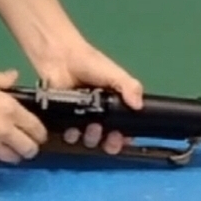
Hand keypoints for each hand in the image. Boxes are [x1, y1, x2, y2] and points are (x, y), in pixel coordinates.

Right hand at [0, 66, 48, 166]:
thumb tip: (14, 76)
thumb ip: (3, 80)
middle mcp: (3, 131)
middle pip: (27, 149)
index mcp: (9, 109)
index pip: (36, 129)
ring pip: (10, 159)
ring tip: (7, 148)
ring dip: (12, 154)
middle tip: (25, 143)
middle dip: (30, 148)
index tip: (37, 133)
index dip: (40, 133)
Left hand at [32, 39, 143, 154]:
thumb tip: (139, 106)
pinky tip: (73, 130)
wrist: (61, 57)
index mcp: (114, 106)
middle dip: (110, 143)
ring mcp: (81, 118)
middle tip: (109, 137)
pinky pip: (70, 135)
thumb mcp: (114, 74)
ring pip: (89, 139)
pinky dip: (72, 136)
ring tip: (91, 127)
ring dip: (92, 138)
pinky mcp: (64, 118)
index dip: (125, 138)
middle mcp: (99, 115)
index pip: (124, 129)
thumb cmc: (90, 63)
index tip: (125, 140)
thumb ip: (129, 87)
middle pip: (108, 139)